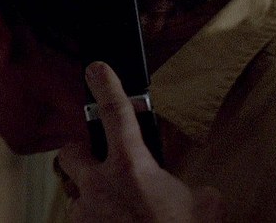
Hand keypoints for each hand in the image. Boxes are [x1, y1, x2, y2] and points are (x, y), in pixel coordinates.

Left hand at [56, 61, 223, 221]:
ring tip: (115, 210)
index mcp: (131, 166)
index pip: (115, 113)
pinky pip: (81, 220)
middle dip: (79, 153)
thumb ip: (195, 192)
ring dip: (90, 196)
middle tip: (96, 161)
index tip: (96, 68)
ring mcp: (85, 211)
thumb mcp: (205, 208)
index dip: (105, 85)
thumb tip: (199, 194)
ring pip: (75, 192)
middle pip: (70, 152)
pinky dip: (96, 222)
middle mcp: (99, 184)